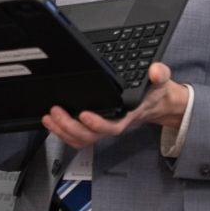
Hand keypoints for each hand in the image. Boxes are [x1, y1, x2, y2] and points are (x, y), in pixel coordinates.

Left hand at [42, 62, 188, 148]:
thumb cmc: (153, 93)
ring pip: (80, 139)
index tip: (84, 114)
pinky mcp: (93, 127)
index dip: (98, 124)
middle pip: (90, 136)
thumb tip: (156, 71)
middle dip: (70, 126)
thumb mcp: (160, 81)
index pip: (112, 126)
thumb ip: (159, 74)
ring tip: (49, 118)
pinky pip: (76, 136)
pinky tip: (51, 121)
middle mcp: (113, 124)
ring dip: (62, 131)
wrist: (154, 103)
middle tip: (56, 111)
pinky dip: (61, 131)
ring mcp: (102, 127)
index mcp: (128, 116)